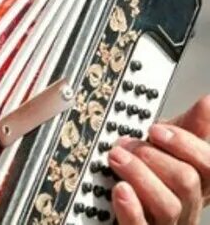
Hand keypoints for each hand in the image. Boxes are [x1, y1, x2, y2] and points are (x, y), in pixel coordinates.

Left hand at [110, 98, 209, 223]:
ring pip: (168, 206)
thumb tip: (208, 102)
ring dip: (140, 176)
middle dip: (156, 157)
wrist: (114, 212)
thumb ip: (188, 130)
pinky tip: (120, 189)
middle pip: (188, 183)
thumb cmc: (149, 177)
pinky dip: (131, 208)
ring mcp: (166, 224)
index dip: (186, 145)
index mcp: (198, 184)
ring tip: (117, 158)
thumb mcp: (167, 149)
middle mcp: (187, 206)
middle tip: (128, 143)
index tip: (156, 129)